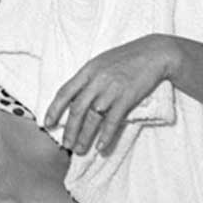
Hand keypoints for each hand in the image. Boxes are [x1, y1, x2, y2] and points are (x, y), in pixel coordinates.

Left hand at [44, 35, 174, 154]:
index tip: (47, 124)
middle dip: (69, 130)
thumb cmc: (127, 58)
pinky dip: (106, 135)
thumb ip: (88, 78)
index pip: (64, 92)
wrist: (155, 53)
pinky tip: (101, 146)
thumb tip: (74, 96)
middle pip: (77, 109)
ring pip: (92, 117)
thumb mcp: (101, 63)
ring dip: (85, 136)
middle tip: (65, 145)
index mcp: (87, 71)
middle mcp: (96, 81)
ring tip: (79, 149)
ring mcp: (111, 90)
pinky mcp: (127, 97)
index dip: (54, 109)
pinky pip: (113, 120)